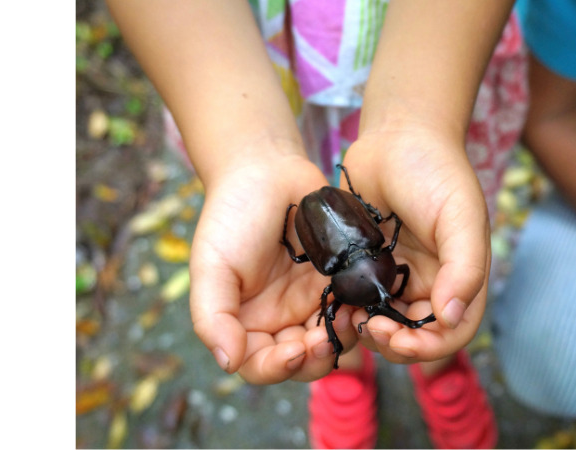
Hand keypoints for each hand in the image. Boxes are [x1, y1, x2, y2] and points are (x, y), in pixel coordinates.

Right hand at [189, 152, 360, 383]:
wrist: (268, 170)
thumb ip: (213, 317)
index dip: (278, 368)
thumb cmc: (232, 216)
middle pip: (302, 361)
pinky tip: (363, 300)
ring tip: (350, 318)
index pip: (260, 364)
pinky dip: (360, 311)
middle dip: (316, 357)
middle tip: (327, 338)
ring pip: (334, 340)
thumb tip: (228, 362)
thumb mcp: (212, 265)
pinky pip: (354, 308)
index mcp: (245, 322)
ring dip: (344, 338)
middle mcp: (281, 319)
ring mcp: (313, 301)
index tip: (296, 350)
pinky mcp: (341, 281)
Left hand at [340, 126, 490, 363]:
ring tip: (350, 317)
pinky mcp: (365, 265)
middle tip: (368, 327)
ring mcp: (395, 275)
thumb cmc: (436, 170)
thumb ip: (464, 268)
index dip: (428, 346)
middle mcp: (430, 283)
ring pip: (383, 322)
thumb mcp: (460, 216)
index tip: (398, 337)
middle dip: (393, 343)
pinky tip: (336, 301)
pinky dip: (348, 307)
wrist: (396, 135)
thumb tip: (450, 318)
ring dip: (368, 330)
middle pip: (415, 336)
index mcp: (459, 277)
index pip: (452, 332)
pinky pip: (357, 298)